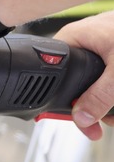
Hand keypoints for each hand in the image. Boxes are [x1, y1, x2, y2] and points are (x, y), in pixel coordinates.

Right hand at [54, 12, 113, 140]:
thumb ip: (99, 97)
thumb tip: (81, 117)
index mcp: (74, 39)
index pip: (53, 74)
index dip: (61, 101)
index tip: (72, 119)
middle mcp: (83, 39)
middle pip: (75, 82)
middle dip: (91, 107)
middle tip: (101, 123)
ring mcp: (100, 42)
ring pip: (94, 80)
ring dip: (106, 101)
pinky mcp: (112, 47)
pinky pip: (106, 72)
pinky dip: (113, 88)